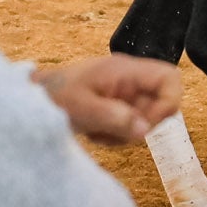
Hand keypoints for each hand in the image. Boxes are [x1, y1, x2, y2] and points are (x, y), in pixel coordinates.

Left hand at [34, 54, 181, 144]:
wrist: (37, 97)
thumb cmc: (56, 96)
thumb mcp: (82, 108)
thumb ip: (113, 117)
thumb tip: (145, 130)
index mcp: (126, 70)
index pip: (170, 78)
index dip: (169, 103)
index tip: (147, 124)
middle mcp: (131, 79)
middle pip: (163, 103)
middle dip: (144, 125)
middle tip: (115, 132)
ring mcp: (126, 93)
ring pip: (148, 119)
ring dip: (127, 134)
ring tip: (98, 131)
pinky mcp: (120, 106)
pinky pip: (133, 126)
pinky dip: (118, 136)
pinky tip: (96, 132)